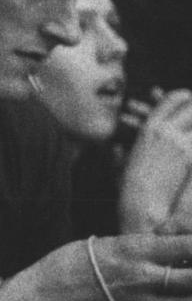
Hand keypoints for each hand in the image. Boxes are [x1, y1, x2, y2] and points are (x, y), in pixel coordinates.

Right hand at [37, 234, 191, 300]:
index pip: (189, 244)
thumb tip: (171, 238)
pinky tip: (165, 294)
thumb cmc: (71, 264)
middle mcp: (146, 277)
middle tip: (190, 265)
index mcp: (137, 250)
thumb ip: (141, 245)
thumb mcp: (106, 244)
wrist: (47, 299)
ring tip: (184, 285)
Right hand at [118, 88, 191, 232]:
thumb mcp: (120, 166)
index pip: (173, 99)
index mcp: (148, 129)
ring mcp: (180, 142)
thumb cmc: (128, 188)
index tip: (189, 99)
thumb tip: (116, 149)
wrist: (141, 204)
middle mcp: (165, 131)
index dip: (184, 96)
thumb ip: (119, 153)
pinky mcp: (189, 156)